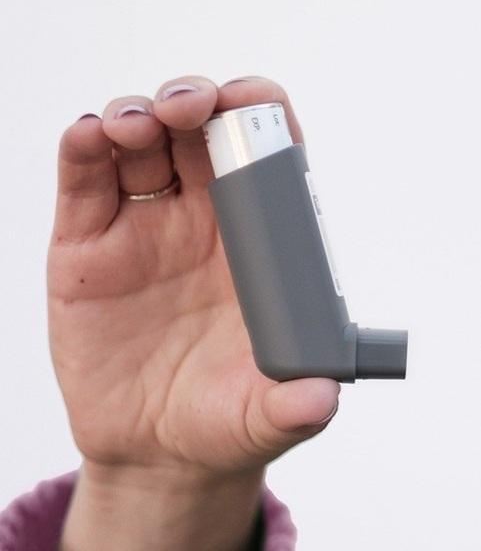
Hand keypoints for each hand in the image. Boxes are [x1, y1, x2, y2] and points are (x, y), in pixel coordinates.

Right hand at [49, 76, 338, 549]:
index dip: (264, 118)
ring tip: (142, 123)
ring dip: (139, 113)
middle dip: (197, 100)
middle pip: (200, 132)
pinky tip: (92, 135)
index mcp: (260, 241)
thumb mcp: (268, 417)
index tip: (256, 103)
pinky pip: (83, 181)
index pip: (269, 157)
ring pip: (140, 142)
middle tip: (195, 106)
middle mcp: (203, 220)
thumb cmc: (229, 420)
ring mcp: (143, 227)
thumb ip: (298, 407)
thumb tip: (322, 397)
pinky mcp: (86, 247)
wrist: (158, 455)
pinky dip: (85, 146)